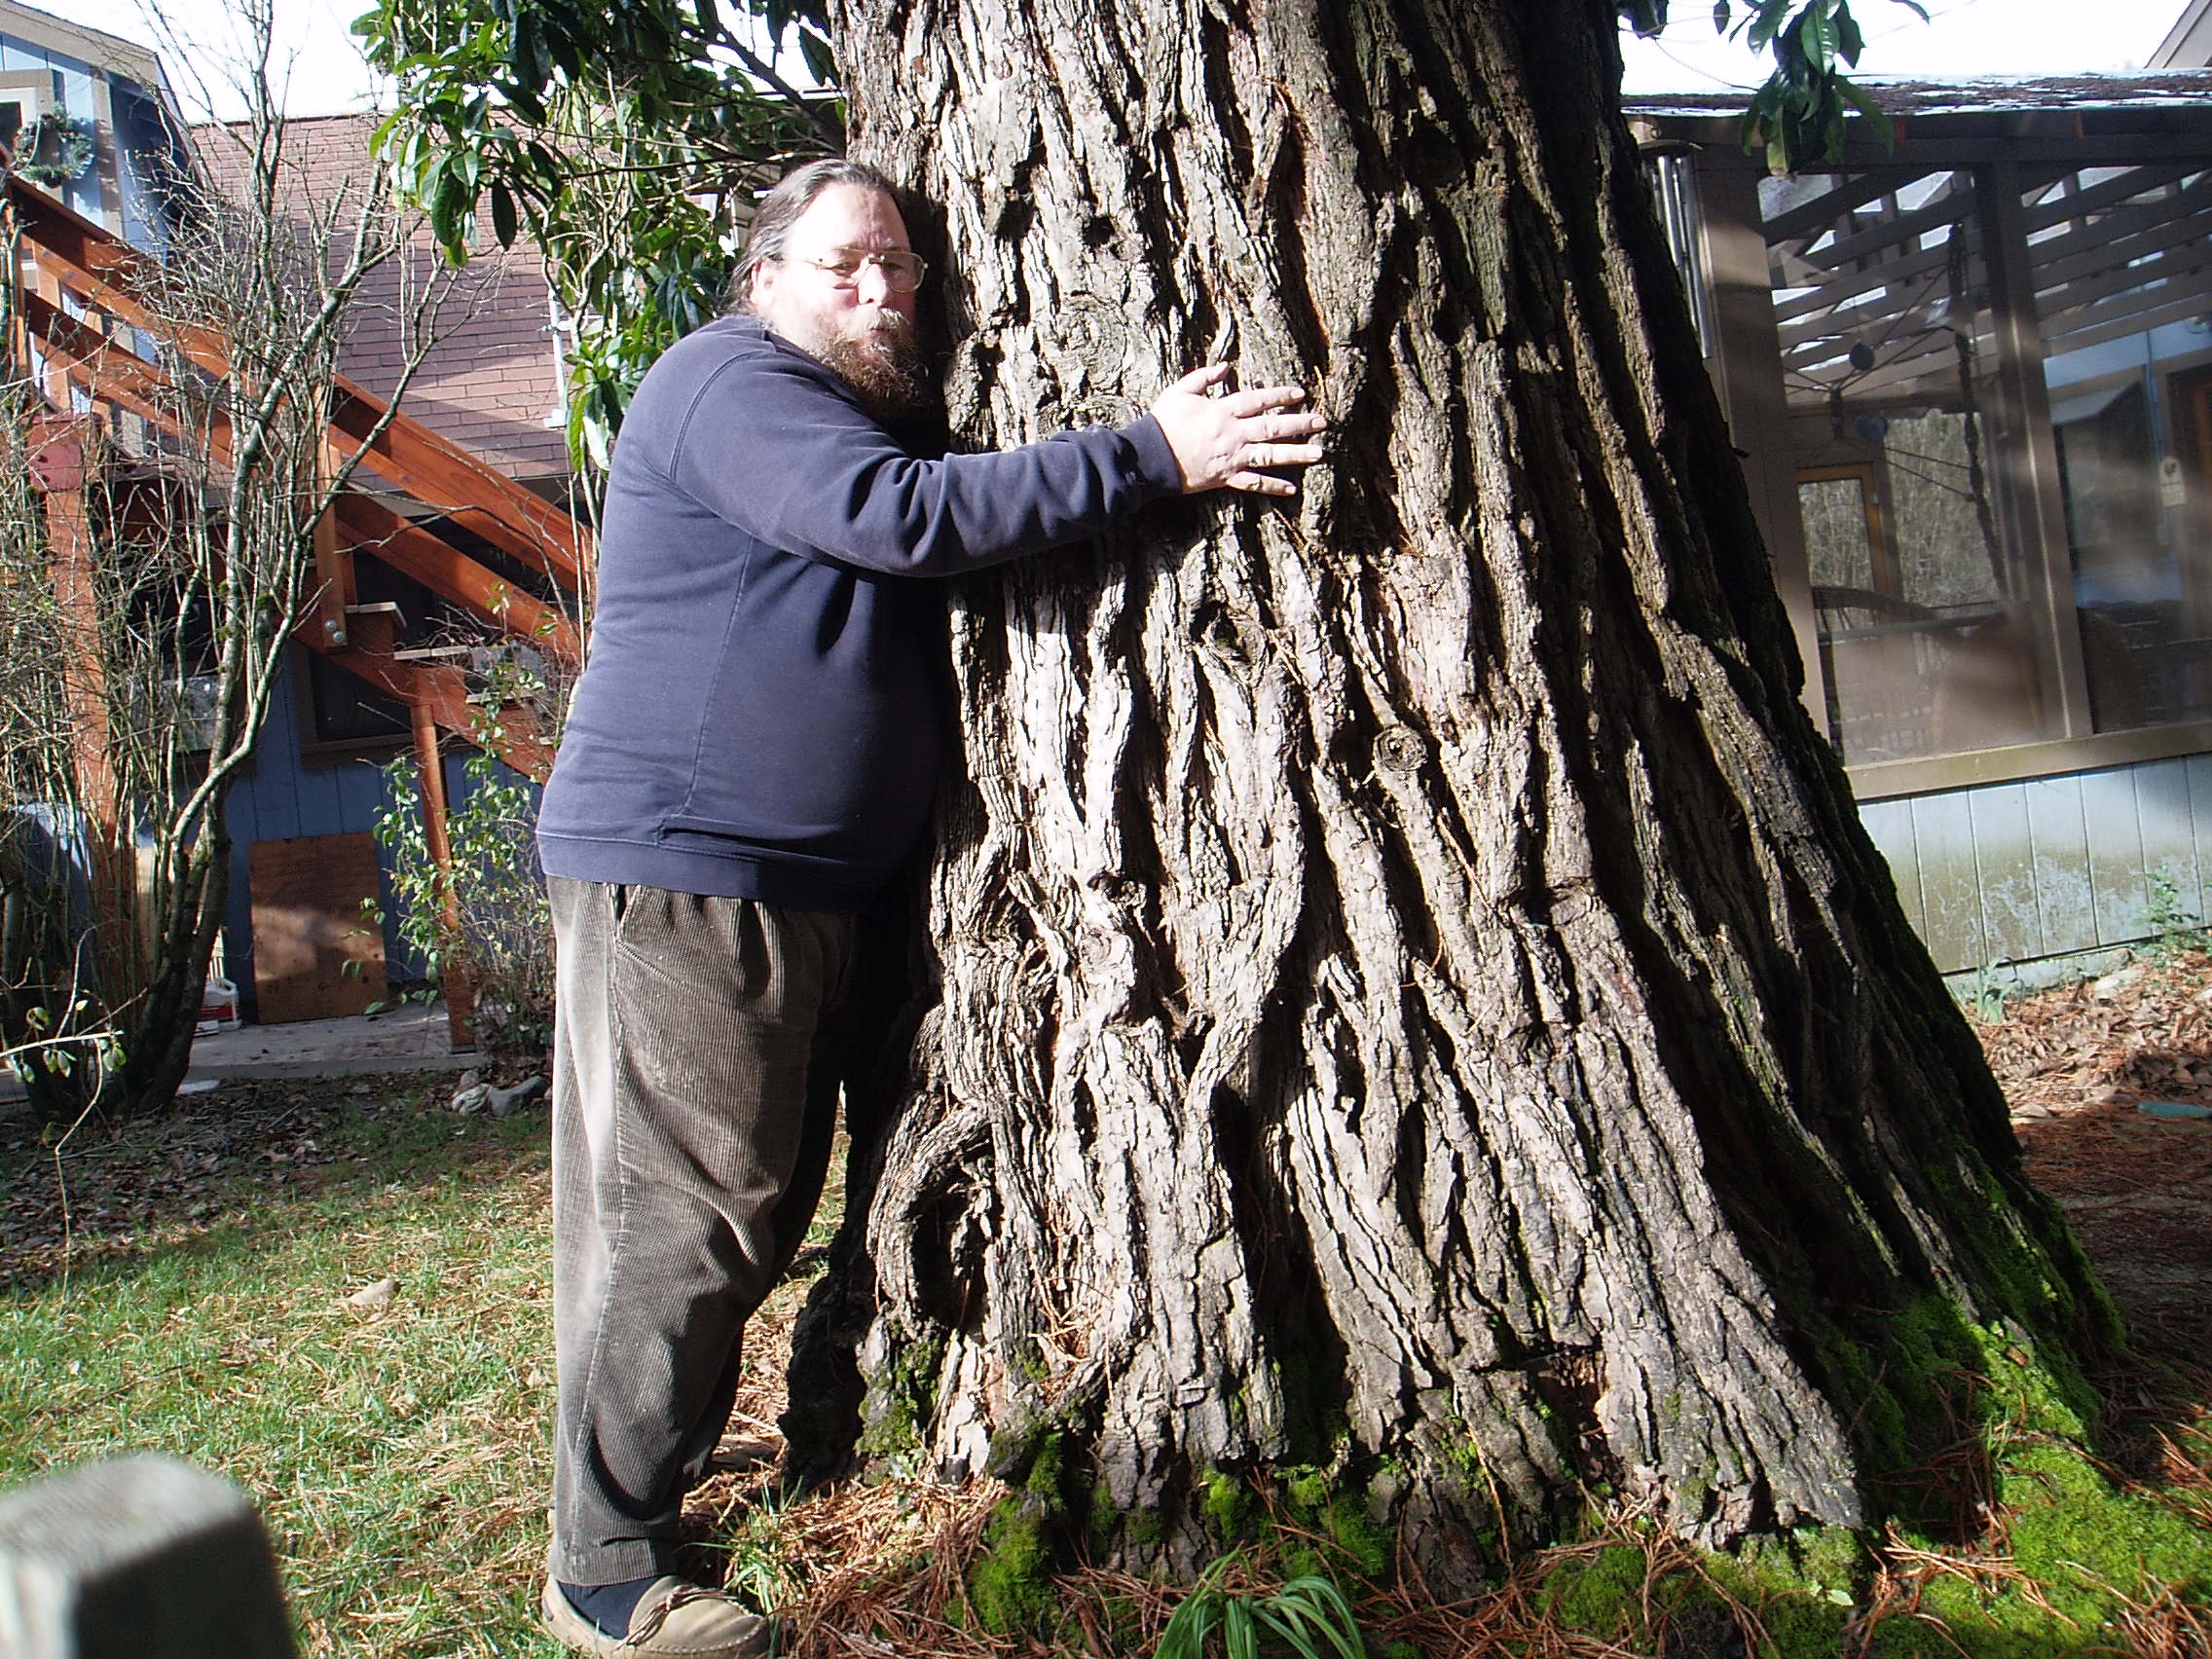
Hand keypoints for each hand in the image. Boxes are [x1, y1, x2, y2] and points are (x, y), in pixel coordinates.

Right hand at [1149, 363, 1327, 496]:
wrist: (1150, 457)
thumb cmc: (1163, 422)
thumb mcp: (1181, 391)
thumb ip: (1205, 377)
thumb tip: (1226, 365)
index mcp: (1222, 410)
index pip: (1258, 401)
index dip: (1280, 396)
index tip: (1300, 394)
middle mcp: (1232, 433)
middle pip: (1272, 427)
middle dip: (1299, 424)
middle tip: (1322, 422)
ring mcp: (1231, 457)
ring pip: (1269, 455)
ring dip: (1296, 454)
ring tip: (1319, 454)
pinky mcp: (1225, 477)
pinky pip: (1253, 483)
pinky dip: (1272, 487)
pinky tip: (1292, 488)